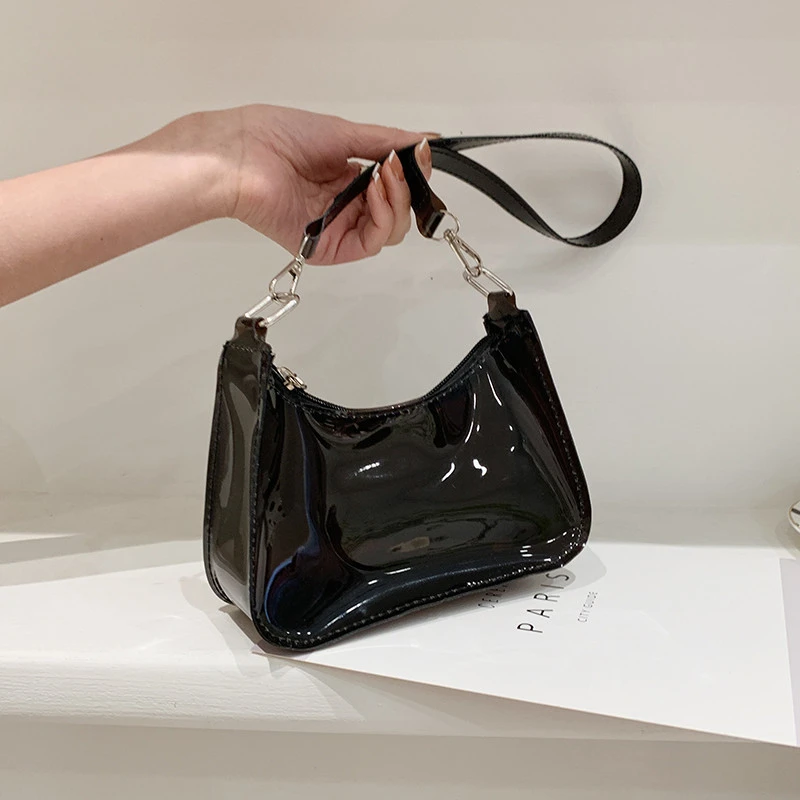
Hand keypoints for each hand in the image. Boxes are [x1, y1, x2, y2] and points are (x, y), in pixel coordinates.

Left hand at [205, 105, 434, 263]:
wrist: (242, 154)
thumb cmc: (275, 138)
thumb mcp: (344, 133)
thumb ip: (387, 141)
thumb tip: (424, 140)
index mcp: (347, 180)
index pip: (395, 188)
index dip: (412, 175)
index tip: (419, 154)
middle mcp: (345, 207)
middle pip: (398, 213)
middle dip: (407, 188)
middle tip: (398, 165)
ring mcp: (338, 228)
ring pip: (391, 231)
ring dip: (397, 200)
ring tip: (385, 174)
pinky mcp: (329, 248)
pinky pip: (371, 242)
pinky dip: (383, 216)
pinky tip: (375, 191)